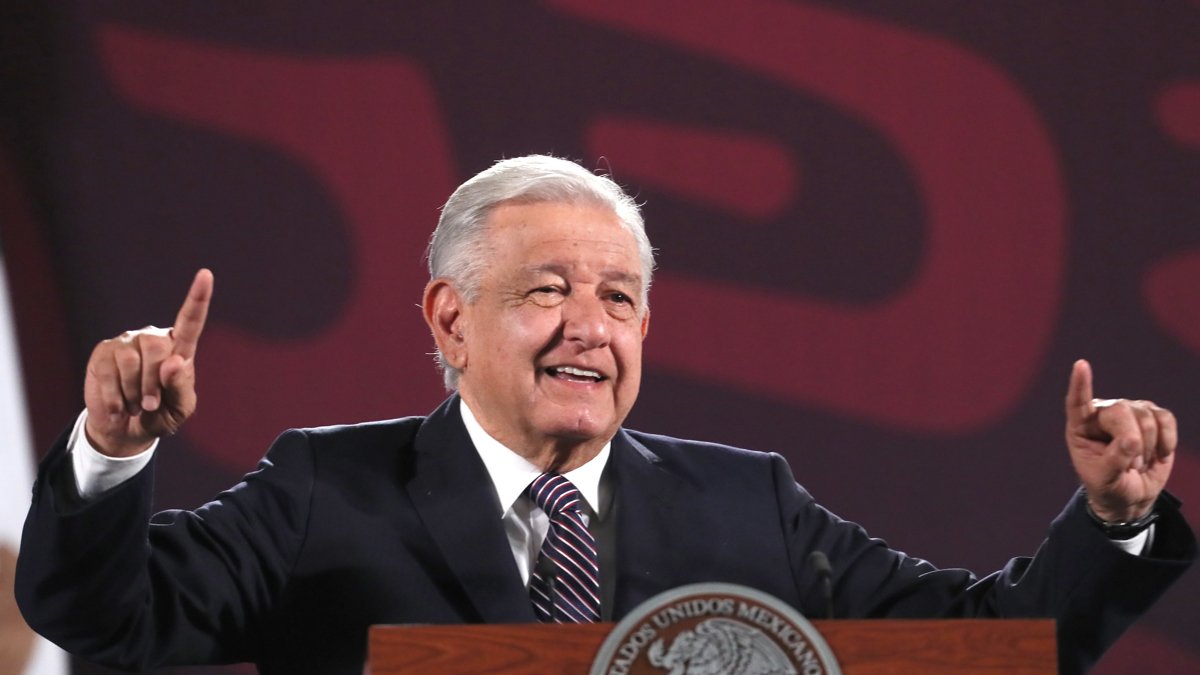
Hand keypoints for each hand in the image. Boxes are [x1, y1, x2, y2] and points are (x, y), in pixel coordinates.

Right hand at [83, 269, 212, 456]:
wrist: (125, 429)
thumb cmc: (159, 415)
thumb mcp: (179, 409)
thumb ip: (180, 388)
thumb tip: (173, 362)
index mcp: (179, 350)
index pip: (191, 321)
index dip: (198, 298)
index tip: (206, 274)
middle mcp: (153, 339)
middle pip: (158, 349)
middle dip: (154, 384)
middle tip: (150, 405)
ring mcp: (126, 343)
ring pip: (131, 362)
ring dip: (134, 393)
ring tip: (134, 404)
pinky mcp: (103, 352)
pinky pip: (109, 373)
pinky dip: (115, 398)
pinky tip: (118, 407)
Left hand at [1065, 359, 1176, 521]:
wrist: (1131, 494)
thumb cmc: (1109, 485)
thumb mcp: (1105, 480)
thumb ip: (1115, 461)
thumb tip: (1132, 440)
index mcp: (1081, 426)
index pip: (1077, 402)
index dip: (1080, 384)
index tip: (1081, 365)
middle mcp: (1103, 413)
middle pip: (1122, 411)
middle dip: (1133, 441)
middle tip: (1132, 467)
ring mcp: (1129, 411)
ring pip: (1146, 416)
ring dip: (1148, 448)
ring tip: (1139, 464)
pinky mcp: (1153, 416)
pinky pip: (1166, 419)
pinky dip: (1167, 440)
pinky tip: (1160, 454)